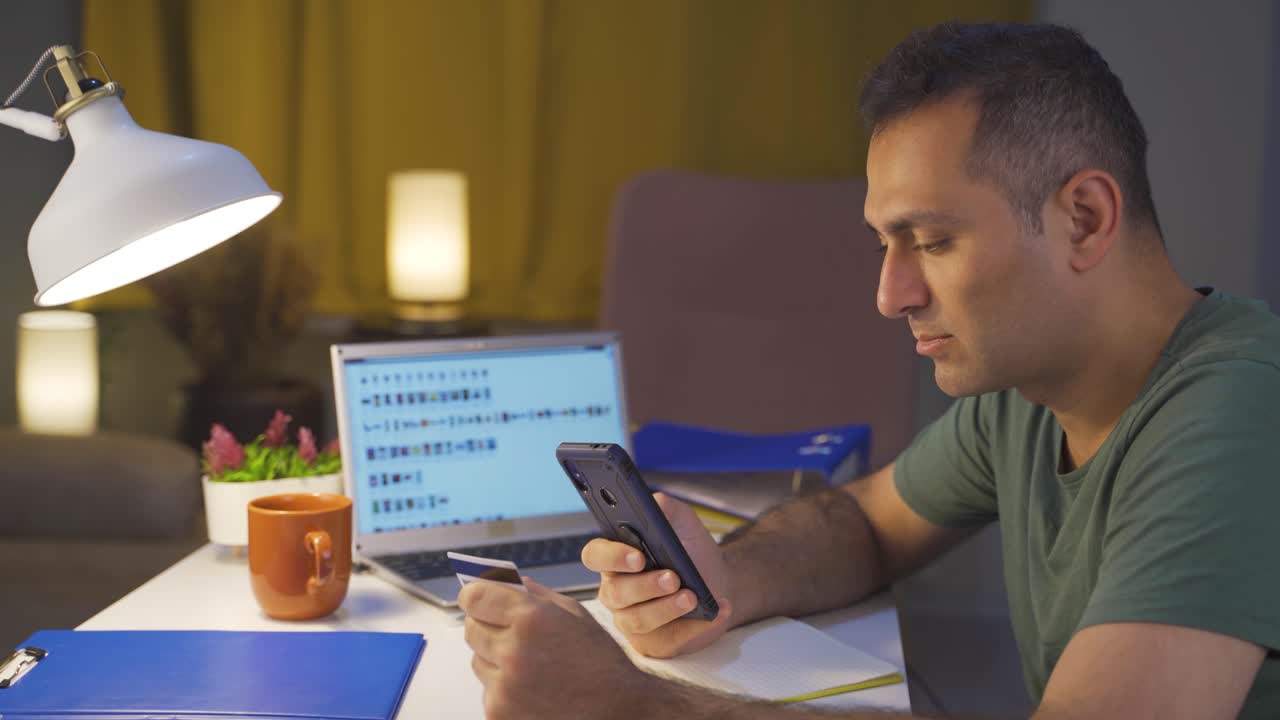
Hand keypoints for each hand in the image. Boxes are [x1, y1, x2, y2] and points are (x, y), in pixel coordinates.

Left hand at [459, 577, 661, 719]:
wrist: (616, 708)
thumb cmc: (599, 662)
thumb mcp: (573, 613)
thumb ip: (534, 594)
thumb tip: (503, 581)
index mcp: (531, 618)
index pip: (473, 596)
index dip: (475, 594)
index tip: (478, 597)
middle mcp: (513, 651)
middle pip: (471, 628)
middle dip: (486, 626)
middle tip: (510, 632)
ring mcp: (504, 687)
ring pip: (477, 661)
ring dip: (494, 659)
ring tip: (530, 665)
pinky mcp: (500, 713)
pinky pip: (487, 690)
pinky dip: (503, 688)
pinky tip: (532, 687)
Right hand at [581, 492, 734, 657]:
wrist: (718, 581)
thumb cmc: (691, 552)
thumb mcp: (683, 524)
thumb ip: (667, 509)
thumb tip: (656, 502)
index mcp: (614, 558)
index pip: (595, 555)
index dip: (611, 557)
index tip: (638, 556)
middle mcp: (616, 591)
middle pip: (616, 592)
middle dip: (645, 585)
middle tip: (672, 577)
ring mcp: (631, 620)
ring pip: (637, 620)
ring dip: (666, 609)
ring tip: (692, 597)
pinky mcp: (653, 643)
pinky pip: (668, 641)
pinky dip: (693, 628)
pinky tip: (714, 611)